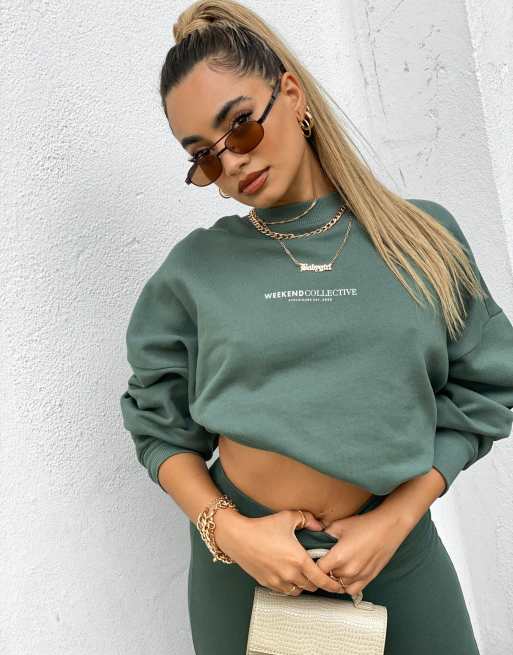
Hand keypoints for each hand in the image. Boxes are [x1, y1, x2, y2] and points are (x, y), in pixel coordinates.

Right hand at [215, 509, 342, 595]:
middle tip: (319, 575)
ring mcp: (277, 580)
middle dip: (317, 582)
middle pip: (311, 587)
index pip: (321, 578)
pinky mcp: (267, 583)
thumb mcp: (288, 517)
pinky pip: (284, 591)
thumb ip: (307, 519)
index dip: (332, 584)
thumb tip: (319, 525)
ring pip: (298, 591)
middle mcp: (290, 573)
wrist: (238, 536)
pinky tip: (288, 576)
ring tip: (303, 575)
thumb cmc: (263, 526)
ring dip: (303, 585)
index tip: (338, 586)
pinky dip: (289, 586)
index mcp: (298, 559)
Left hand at [314, 508, 413, 595]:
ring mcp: (360, 576)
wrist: (388, 528)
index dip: (314, 564)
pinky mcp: (369, 579)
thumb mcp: (339, 525)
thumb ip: (324, 534)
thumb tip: (315, 539)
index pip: (318, 569)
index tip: (315, 559)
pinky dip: (346, 586)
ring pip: (339, 586)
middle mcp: (349, 570)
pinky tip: (346, 575)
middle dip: (324, 571)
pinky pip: (352, 590)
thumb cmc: (365, 525)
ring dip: (335, 579)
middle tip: (324, 562)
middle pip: (328, 579)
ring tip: (335, 568)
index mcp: (339, 557)